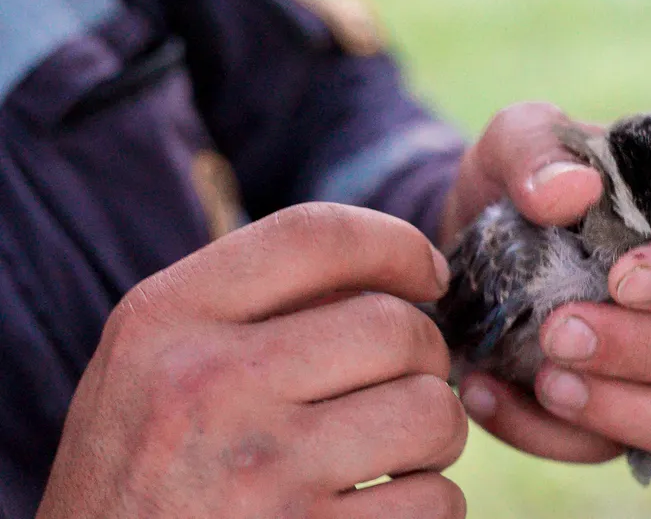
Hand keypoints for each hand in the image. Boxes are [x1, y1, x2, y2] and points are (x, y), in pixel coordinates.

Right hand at [38, 204, 467, 518]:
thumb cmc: (137, 473)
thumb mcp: (152, 364)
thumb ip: (250, 306)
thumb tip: (390, 270)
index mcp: (168, 320)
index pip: (316, 236)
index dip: (397, 245)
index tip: (430, 275)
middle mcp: (210, 386)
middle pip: (396, 328)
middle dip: (428, 356)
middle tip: (409, 384)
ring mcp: (260, 473)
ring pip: (431, 413)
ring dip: (436, 433)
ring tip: (400, 450)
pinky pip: (433, 503)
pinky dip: (430, 504)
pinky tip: (384, 509)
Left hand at [441, 102, 650, 462]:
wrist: (473, 243)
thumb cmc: (523, 183)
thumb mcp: (517, 141)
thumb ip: (539, 149)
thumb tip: (573, 193)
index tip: (624, 278)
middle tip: (562, 331)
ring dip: (626, 409)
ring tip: (546, 379)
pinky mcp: (632, 413)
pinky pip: (623, 451)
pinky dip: (554, 437)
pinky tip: (490, 394)